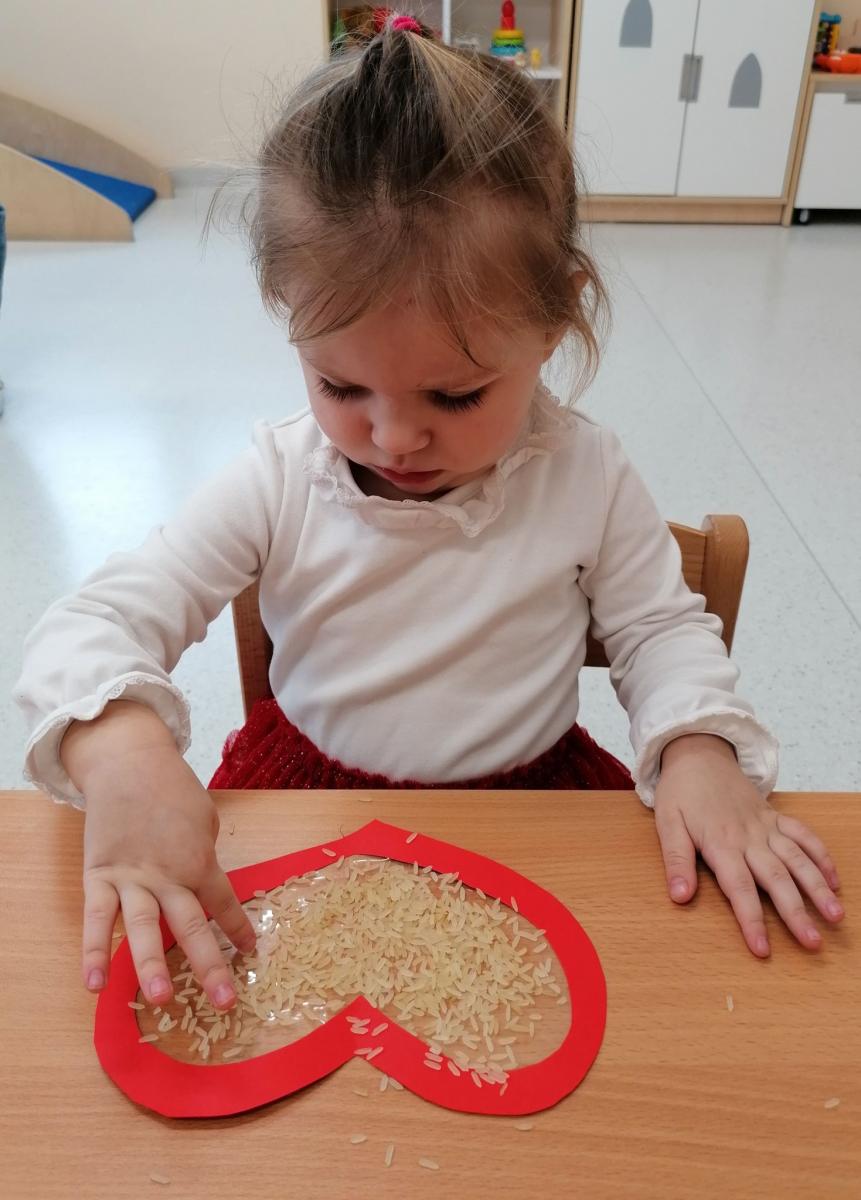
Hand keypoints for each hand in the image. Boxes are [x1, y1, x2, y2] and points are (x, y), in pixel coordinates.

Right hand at [62, 702, 255, 1008]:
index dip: (238, 928)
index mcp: (199, 859)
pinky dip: (92, 950)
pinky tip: (94, 982)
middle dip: (208, 965)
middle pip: (190, 925)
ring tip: (158, 998)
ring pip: (142, 927)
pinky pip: (96, 918)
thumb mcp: (204, 818)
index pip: (223, 902)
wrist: (128, 761)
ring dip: (150, 964)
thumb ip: (203, 855)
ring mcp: (131, 878)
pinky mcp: (99, 875)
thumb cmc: (172, 788)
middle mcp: (168, 874)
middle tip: (224, 1001)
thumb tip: (203, 882)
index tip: (250, 952)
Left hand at [653, 734, 843, 956]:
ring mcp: (766, 826)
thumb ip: (676, 860)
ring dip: (818, 887)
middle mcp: (749, 837)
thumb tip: (679, 896)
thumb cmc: (681, 791)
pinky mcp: (775, 816)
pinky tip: (834, 880)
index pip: (739, 888)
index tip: (763, 949)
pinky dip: (821, 855)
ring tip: (835, 916)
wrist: (698, 752)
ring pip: (798, 859)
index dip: (751, 920)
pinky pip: (804, 835)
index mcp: (720, 843)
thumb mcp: (667, 823)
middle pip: (777, 879)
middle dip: (796, 913)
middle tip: (813, 943)